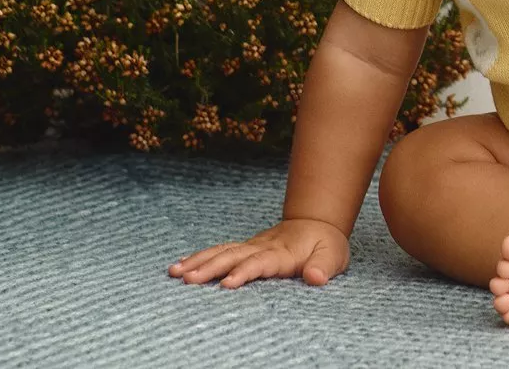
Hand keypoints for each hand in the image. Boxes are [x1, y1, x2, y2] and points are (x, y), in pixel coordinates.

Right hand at [167, 218, 348, 288]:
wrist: (317, 223)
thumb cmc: (326, 244)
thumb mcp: (334, 255)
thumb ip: (324, 266)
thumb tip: (316, 277)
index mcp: (282, 252)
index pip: (260, 262)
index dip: (244, 272)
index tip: (227, 284)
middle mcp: (262, 247)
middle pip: (233, 256)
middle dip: (210, 268)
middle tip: (187, 279)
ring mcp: (252, 245)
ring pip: (222, 251)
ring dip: (198, 261)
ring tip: (175, 272)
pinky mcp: (245, 247)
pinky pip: (220, 250)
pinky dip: (200, 256)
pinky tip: (180, 264)